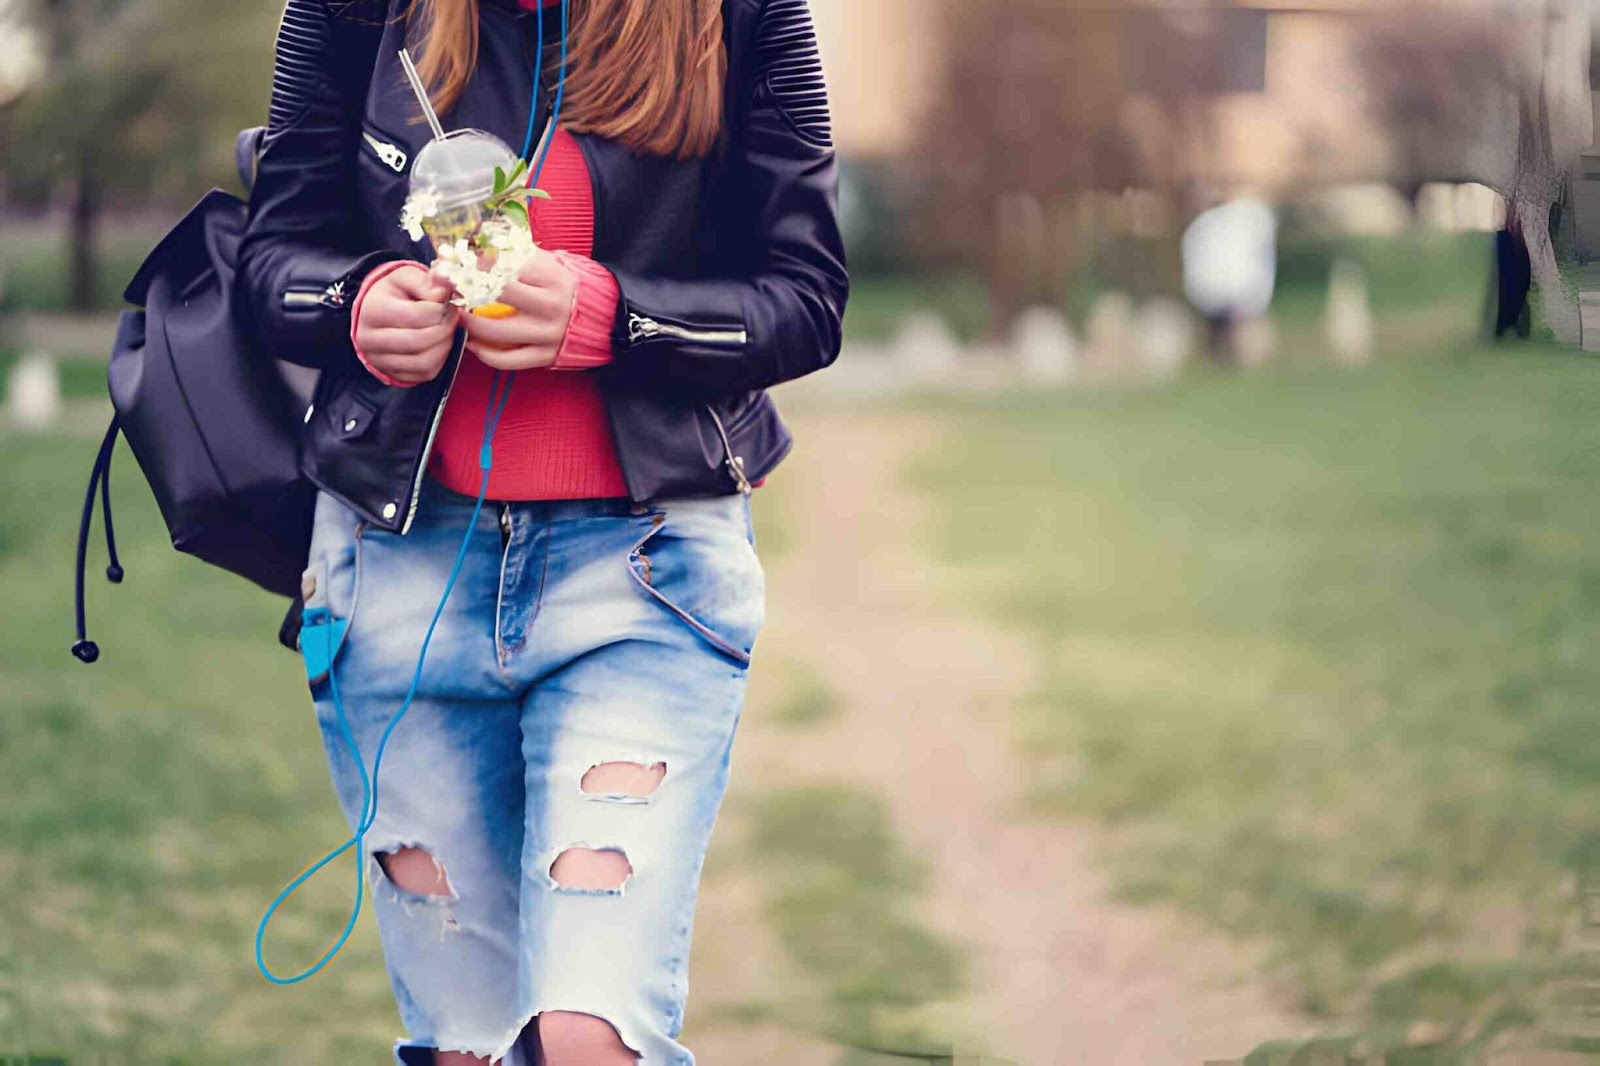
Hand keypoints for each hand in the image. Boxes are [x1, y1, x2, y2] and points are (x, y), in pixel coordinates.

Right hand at [352, 264, 459, 384]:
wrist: (379, 311)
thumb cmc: (396, 292)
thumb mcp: (408, 276)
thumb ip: (427, 282)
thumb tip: (444, 294)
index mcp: (372, 310)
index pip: (416, 315)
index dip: (440, 310)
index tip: (448, 304)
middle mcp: (369, 339)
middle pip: (419, 341)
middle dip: (444, 329)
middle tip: (453, 318)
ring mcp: (379, 360)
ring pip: (423, 362)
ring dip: (444, 346)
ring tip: (447, 330)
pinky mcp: (392, 374)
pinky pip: (425, 373)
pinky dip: (439, 359)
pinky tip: (439, 343)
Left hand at [453, 251, 576, 370]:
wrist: (608, 318)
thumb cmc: (569, 286)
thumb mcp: (551, 262)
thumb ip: (516, 255)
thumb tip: (473, 245)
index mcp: (552, 276)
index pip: (505, 264)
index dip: (472, 260)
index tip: (451, 259)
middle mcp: (551, 306)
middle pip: (497, 293)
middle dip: (462, 286)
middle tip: (442, 281)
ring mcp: (548, 334)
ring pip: (496, 331)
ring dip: (468, 322)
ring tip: (457, 312)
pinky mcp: (546, 356)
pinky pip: (507, 360)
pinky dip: (484, 353)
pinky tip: (472, 342)